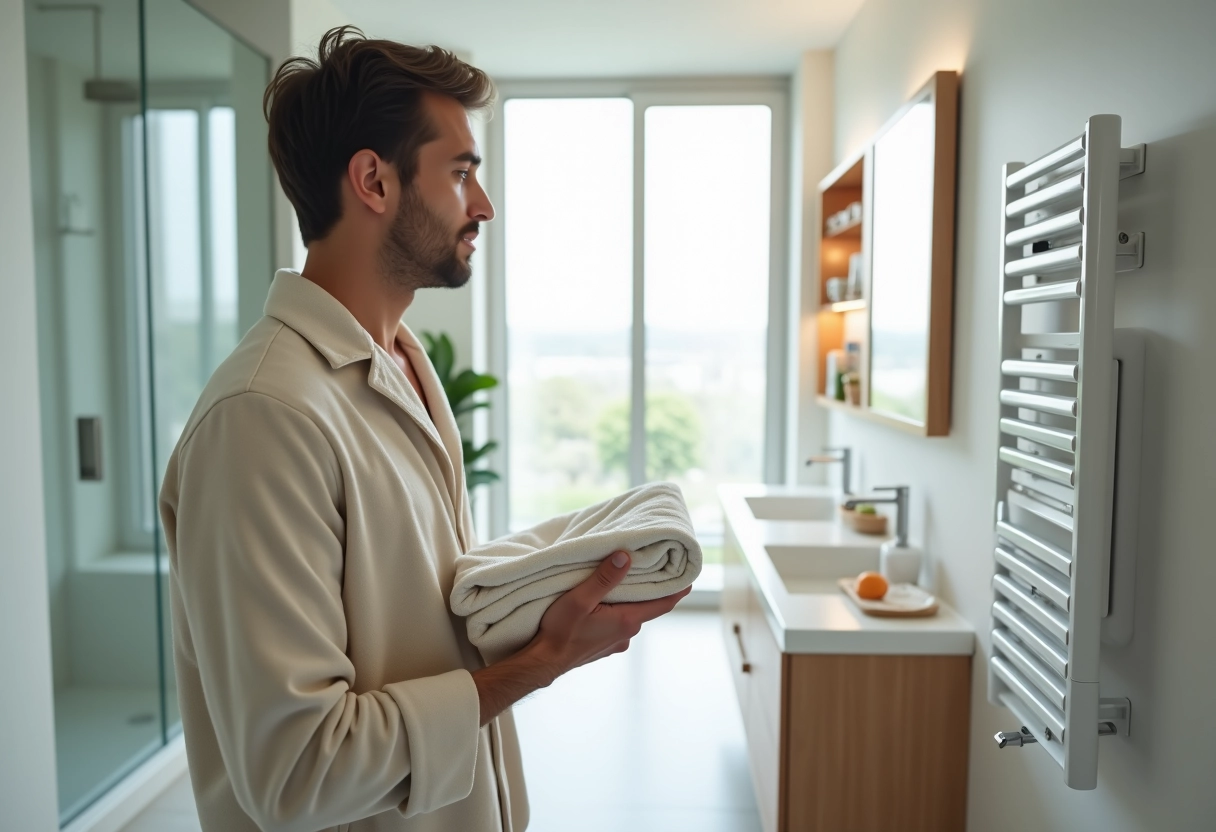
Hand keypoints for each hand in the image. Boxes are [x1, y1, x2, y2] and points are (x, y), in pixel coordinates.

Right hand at [526, 550, 691, 676]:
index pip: (663, 604)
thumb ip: (604, 578)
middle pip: (647, 607)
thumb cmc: (559, 631)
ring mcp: (616, 642)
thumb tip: (626, 557)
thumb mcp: (579, 599)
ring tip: (624, 581)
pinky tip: (604, 604)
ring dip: (630, 600)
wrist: (542, 662)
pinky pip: (618, 624)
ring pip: (631, 615)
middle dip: (650, 588)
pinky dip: (617, 611)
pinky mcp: (604, 646)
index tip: (690, 576)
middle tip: (652, 567)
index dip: (678, 590)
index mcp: (626, 621)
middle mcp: (626, 634)